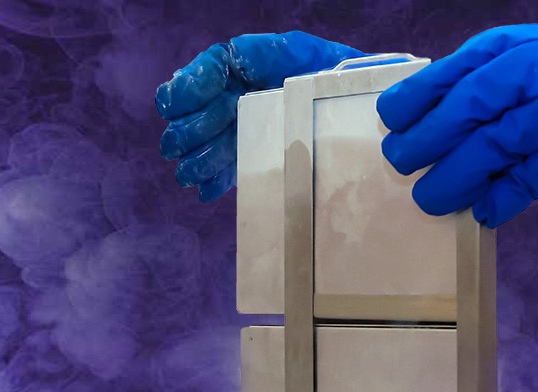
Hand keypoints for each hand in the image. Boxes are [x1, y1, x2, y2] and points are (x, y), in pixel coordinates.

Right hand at [156, 32, 362, 200]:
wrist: (362, 104)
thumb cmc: (334, 73)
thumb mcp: (304, 55)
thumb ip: (267, 54)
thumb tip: (231, 58)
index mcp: (245, 65)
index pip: (203, 72)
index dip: (186, 89)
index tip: (176, 106)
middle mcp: (239, 93)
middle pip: (200, 110)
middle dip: (188, 130)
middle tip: (178, 148)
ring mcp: (247, 123)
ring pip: (211, 140)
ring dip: (197, 159)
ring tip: (190, 175)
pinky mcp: (258, 150)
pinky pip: (232, 164)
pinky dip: (217, 178)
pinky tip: (207, 190)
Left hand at [377, 23, 537, 227]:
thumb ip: (526, 86)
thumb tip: (469, 118)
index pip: (468, 63)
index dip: (425, 89)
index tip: (394, 112)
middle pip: (469, 104)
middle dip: (428, 134)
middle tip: (398, 159)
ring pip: (490, 145)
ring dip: (453, 175)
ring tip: (430, 199)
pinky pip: (527, 179)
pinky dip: (501, 197)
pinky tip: (484, 212)